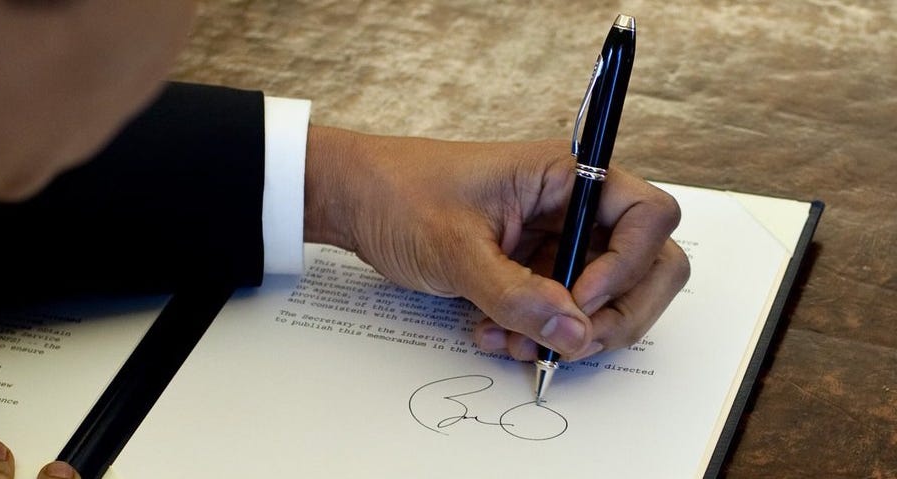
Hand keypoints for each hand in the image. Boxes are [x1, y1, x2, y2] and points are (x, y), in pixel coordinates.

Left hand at [304, 126, 689, 360]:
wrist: (355, 202)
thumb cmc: (399, 195)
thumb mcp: (455, 248)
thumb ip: (515, 295)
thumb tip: (573, 333)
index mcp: (566, 177)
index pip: (648, 217)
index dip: (628, 265)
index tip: (580, 297)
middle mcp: (573, 207)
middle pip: (648, 265)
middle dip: (616, 313)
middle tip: (569, 341)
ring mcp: (557, 240)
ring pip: (608, 298)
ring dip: (572, 333)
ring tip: (515, 342)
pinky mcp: (535, 269)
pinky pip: (563, 312)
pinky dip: (540, 334)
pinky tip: (494, 334)